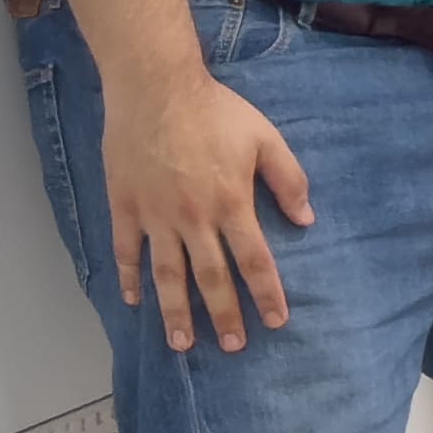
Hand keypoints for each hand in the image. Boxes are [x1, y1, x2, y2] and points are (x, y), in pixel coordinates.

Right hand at [97, 57, 309, 350]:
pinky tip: (133, 301)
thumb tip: (306, 219)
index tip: (275, 322)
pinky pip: (127, 250)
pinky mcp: (125, 206)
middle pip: (211, 278)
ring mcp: (156, 215)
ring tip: (180, 344)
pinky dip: (129, 277)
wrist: (155, 87)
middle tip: (232, 346)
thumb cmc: (215, 110)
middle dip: (223, 315)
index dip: (266, 294)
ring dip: (174, 312)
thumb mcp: (265, 138)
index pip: (254, 260)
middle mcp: (194, 217)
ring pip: (166, 275)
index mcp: (231, 203)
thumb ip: (289, 179)